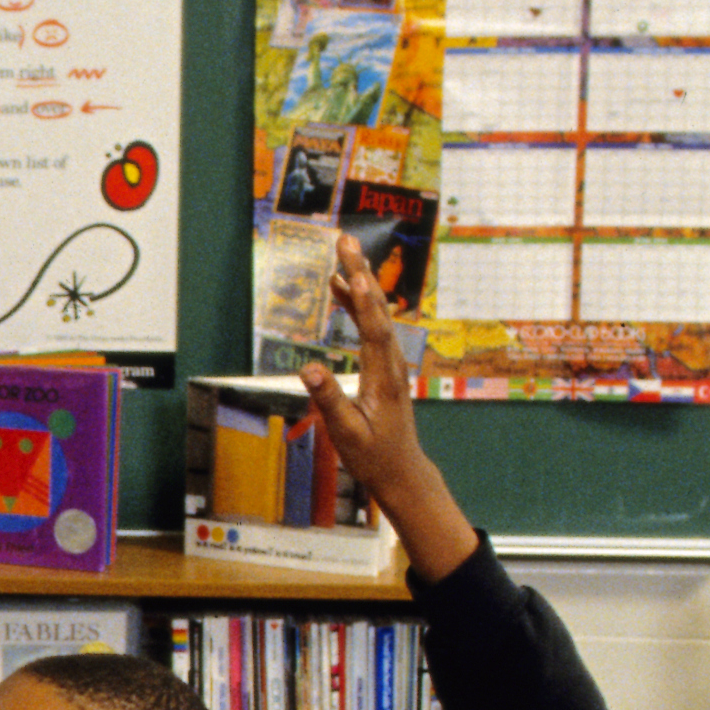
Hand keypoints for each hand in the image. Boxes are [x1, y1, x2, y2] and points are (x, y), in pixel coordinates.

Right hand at [294, 237, 475, 579]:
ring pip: (376, 312)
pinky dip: (356, 302)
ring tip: (343, 249)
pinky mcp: (383, 362)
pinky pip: (370, 324)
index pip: (374, 331)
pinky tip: (341, 286)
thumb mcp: (346, 433)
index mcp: (383, 377)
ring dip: (359, 280)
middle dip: (361, 273)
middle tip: (346, 240)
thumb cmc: (373, 455)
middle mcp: (391, 362)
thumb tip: (309, 369)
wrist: (400, 469)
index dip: (364, 301)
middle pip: (378, 310)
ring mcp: (389, 360)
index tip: (354, 271)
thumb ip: (329, 401)